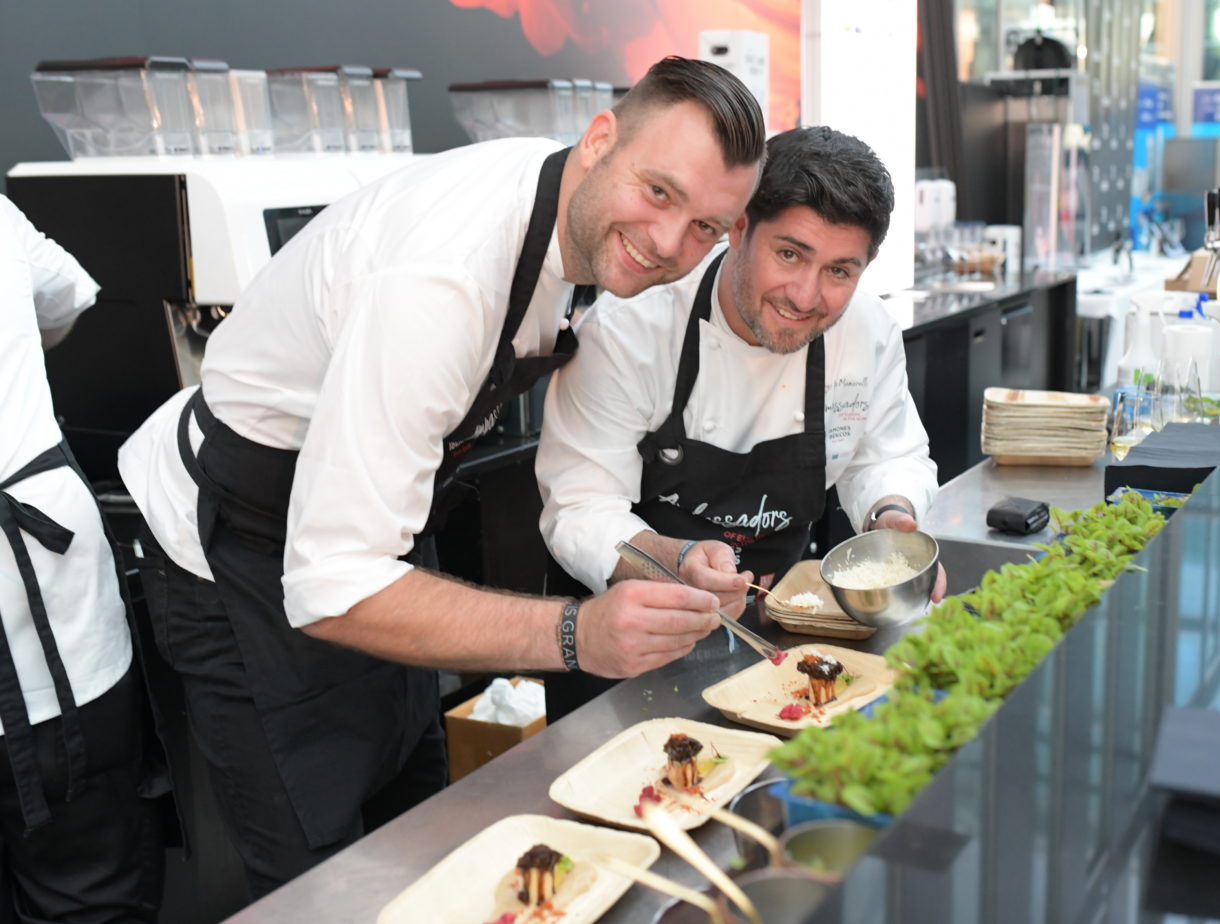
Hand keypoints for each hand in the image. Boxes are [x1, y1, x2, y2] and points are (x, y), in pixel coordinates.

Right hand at [575, 580, 720, 678]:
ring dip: (696, 635)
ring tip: (704, 628)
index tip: (713, 601)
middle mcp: (632, 621)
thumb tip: (698, 599)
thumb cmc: (608, 610)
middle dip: (704, 619)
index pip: (678, 596)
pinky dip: (682, 648)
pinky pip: (668, 657)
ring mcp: (633, 647)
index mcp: (631, 595)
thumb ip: (660, 592)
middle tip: (716, 617)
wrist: (578, 637)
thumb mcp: (629, 590)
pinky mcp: (634, 666)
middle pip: (681, 620)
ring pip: (678, 641)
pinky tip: (687, 641)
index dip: (701, 599)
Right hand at [676, 540, 751, 618]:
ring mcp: (695, 606)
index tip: (742, 579)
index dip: (726, 582)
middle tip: (747, 579)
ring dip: (738, 600)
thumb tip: (730, 573)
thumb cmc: (706, 557)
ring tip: (742, 586)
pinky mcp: (704, 617)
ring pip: (721, 612)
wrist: (696, 566)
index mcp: (690, 570)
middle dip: (737, 591)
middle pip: (714, 599)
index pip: (705, 580)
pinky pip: (725, 619)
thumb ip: (723, 558)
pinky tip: (737, 596)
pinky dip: (736, 608)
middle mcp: (689, 591)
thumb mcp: (716, 549)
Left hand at [869, 500, 947, 602]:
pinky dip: (892, 595)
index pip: (937, 571)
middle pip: (926, 583)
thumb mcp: (895, 518)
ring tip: (907, 613)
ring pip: (911, 587)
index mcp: (922, 553)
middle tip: (923, 611)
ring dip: (911, 599)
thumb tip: (911, 525)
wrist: (877, 523)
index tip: (937, 597)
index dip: (939, 584)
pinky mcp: (887, 574)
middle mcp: (914, 564)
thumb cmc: (890, 521)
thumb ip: (901, 520)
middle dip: (926, 597)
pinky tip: (887, 603)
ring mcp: (902, 571)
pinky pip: (893, 586)